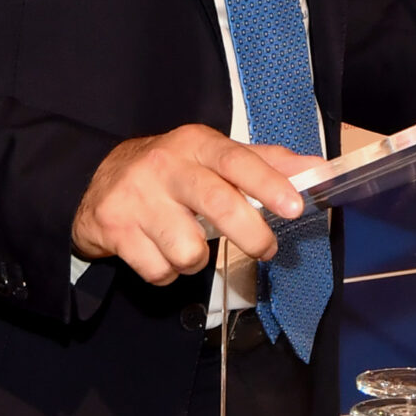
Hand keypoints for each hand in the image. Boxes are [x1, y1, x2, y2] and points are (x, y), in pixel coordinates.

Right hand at [70, 125, 310, 284]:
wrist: (98, 183)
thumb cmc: (171, 172)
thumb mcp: (214, 158)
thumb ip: (265, 164)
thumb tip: (317, 169)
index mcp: (195, 143)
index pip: (236, 159)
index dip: (268, 183)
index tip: (295, 206)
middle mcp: (164, 165)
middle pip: (217, 204)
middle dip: (251, 234)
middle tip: (267, 248)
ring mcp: (137, 198)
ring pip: (188, 251)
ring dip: (196, 259)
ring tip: (187, 243)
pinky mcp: (115, 229)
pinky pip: (160, 271)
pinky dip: (166, 271)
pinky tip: (158, 250)